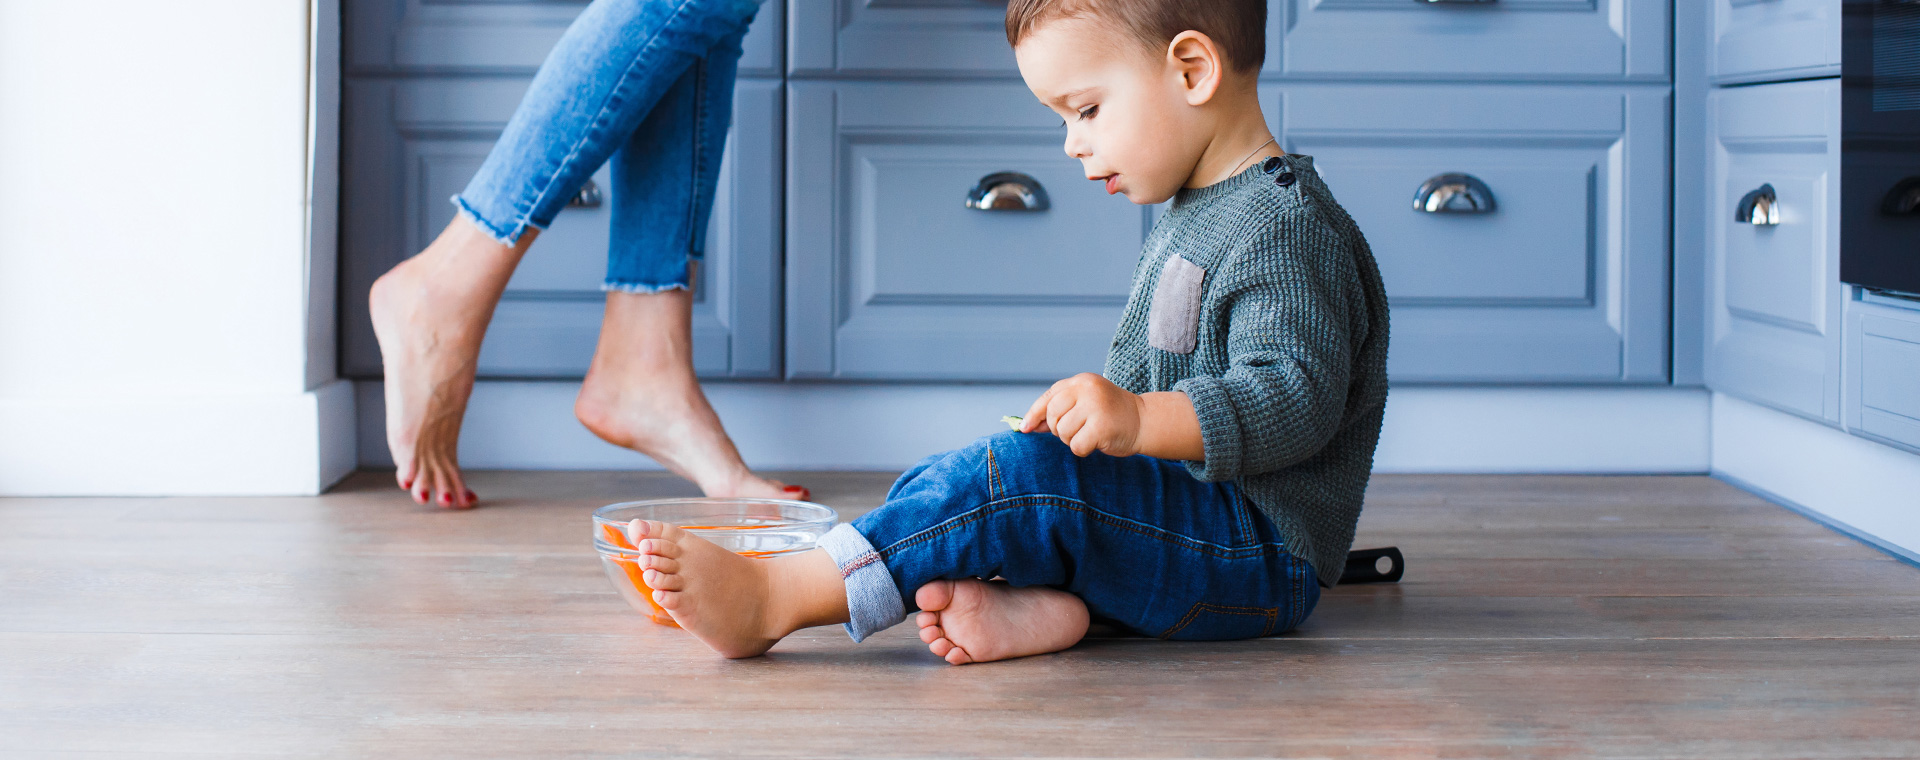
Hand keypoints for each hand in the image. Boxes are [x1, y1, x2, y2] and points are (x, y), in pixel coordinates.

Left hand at [1020, 373, 1145, 456]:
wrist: (1144, 421)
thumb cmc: (1110, 415)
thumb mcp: (1085, 404)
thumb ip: (1060, 411)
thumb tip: (1028, 425)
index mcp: (1081, 381)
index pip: (1049, 397)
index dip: (1035, 414)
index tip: (1025, 428)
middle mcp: (1087, 390)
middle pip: (1053, 415)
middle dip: (1059, 429)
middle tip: (1076, 431)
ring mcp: (1095, 407)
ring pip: (1064, 432)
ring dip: (1072, 440)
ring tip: (1089, 434)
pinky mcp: (1102, 427)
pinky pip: (1077, 446)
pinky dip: (1083, 449)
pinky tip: (1096, 443)